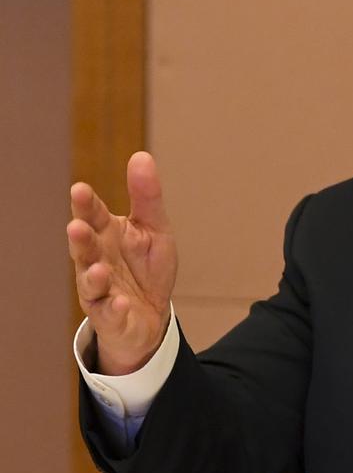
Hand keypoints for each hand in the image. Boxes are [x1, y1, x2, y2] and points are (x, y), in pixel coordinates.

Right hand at [67, 152, 177, 374]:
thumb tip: (141, 155)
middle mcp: (96, 260)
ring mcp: (101, 290)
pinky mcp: (111, 317)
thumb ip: (147, 197)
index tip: (80, 190)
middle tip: (78, 226)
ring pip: (91, 282)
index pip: (94, 216)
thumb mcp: (154, 230)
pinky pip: (110, 314)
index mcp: (107, 235)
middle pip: (85, 248)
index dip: (86, 205)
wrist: (151, 316)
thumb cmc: (146, 268)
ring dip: (93, 275)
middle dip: (81, 238)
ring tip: (99, 269)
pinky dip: (114, 309)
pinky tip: (121, 303)